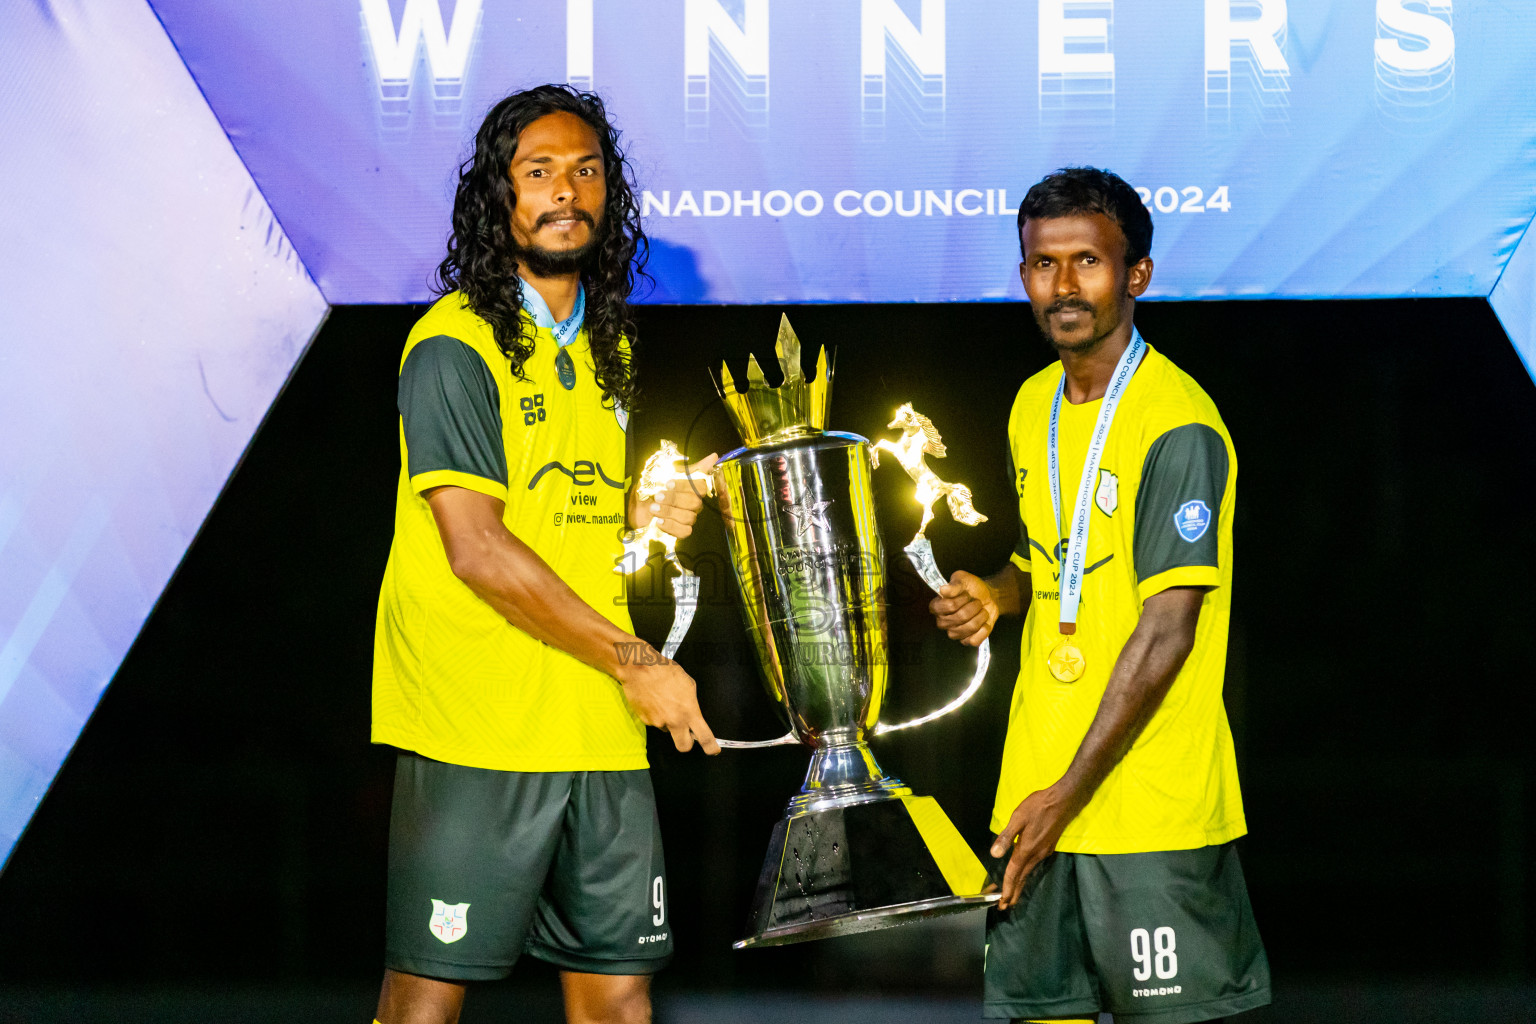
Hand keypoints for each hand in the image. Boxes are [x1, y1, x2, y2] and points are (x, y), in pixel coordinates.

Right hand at [616, 651, 720, 754]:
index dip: (710, 747)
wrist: (640, 669)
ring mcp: (658, 722)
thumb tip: (691, 710)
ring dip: (668, 722)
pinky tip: (654, 701)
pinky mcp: (645, 720)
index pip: (704, 737)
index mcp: (689, 712)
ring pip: (667, 730)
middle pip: (684, 746)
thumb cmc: (666, 672)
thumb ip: (692, 702)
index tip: (713, 750)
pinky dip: (656, 715)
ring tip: (664, 702)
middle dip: (687, 743)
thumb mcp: (688, 684)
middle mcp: (674, 721)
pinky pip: (654, 722)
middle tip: (686, 733)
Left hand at [636, 453, 718, 538]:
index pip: (701, 486)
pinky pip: (685, 531)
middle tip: (657, 496)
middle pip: (695, 502)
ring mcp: (687, 518)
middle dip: (674, 499)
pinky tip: (659, 521)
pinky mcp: (680, 531)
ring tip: (653, 508)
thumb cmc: (648, 488)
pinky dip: (671, 526)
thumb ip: (686, 467)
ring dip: (669, 512)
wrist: (632, 508)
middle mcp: (693, 503)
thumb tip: (714, 456)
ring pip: (689, 517)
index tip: (668, 483)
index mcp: (690, 487)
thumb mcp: (661, 472)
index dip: (685, 485)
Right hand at [929, 570, 998, 646]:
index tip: (966, 594)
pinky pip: (975, 640)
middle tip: (977, 602)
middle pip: (961, 617)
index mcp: (936, 606)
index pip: (949, 606)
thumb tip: (943, 589)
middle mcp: (942, 622)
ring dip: (981, 616)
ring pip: (970, 627)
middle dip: (974, 607)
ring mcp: (953, 633)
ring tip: (981, 610)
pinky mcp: (965, 641)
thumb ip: (954, 585)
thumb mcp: (963, 579)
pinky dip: (984, 630)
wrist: (988, 597)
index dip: (962, 599)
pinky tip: (983, 623)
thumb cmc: (971, 587)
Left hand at [989, 786, 1075, 909]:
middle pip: (1022, 878)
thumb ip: (1006, 837)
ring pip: (1029, 873)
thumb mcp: (1018, 818)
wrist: (1063, 801)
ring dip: (1020, 885)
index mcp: (1026, 849)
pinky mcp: (1049, 847)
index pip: (1014, 873)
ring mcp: (1044, 852)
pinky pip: (1035, 866)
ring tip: (1013, 896)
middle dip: (1014, 893)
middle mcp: (1036, 855)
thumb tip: (994, 855)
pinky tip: (1024, 874)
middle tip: (1006, 907)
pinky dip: (1027, 875)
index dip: (1007, 888)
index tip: (1002, 902)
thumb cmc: (1038, 806)